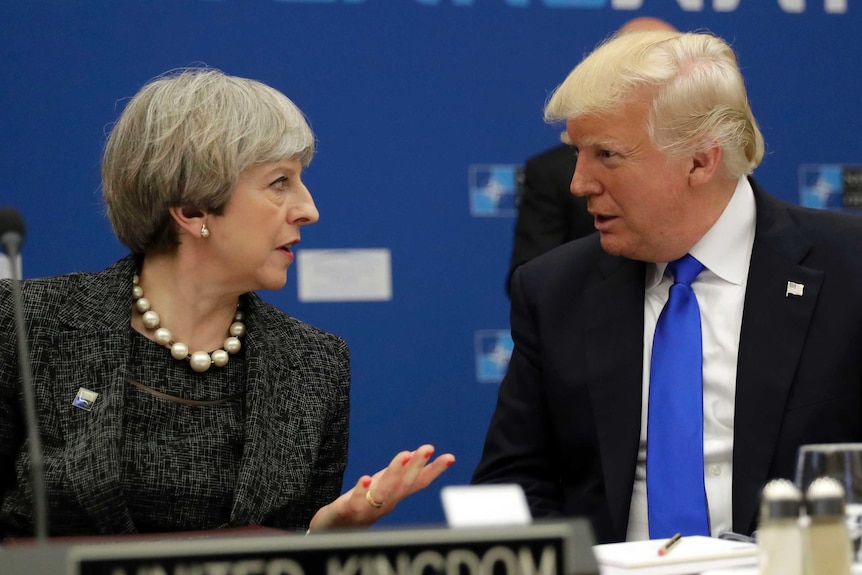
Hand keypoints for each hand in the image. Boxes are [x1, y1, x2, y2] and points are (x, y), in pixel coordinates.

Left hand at [308, 444, 454, 530]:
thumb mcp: (384, 488)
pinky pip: (356, 501)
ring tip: (403, 455)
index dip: (434, 470)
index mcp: (395, 496)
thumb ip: (400, 475)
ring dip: (394, 473)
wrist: (335, 529)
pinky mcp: (348, 510)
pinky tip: (366, 478)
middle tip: (428, 448)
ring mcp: (368, 507)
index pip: (418, 482)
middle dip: (416, 465)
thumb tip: (416, 455)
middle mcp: (386, 503)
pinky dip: (362, 490)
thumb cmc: (362, 505)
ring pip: (384, 490)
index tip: (450, 457)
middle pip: (404, 484)